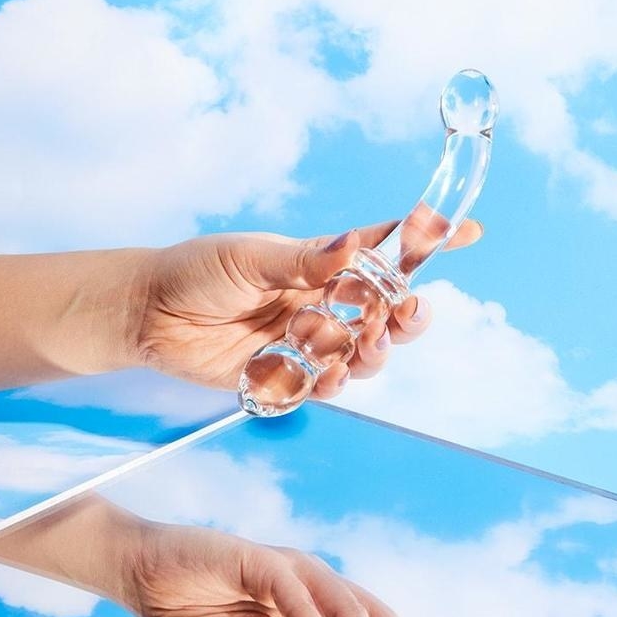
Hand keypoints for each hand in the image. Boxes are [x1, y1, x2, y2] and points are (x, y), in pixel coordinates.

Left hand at [131, 219, 480, 396]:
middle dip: (404, 314)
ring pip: (361, 352)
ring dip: (372, 352)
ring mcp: (305, 340)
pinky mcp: (285, 374)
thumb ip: (300, 260)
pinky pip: (324, 384)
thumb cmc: (195, 272)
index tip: (467, 232)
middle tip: (407, 314)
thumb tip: (353, 245)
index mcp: (316, 263)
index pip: (380, 252)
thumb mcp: (245, 258)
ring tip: (362, 347)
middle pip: (383, 311)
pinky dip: (334, 383)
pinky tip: (329, 377)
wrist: (149, 315)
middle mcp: (319, 301)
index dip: (423, 243)